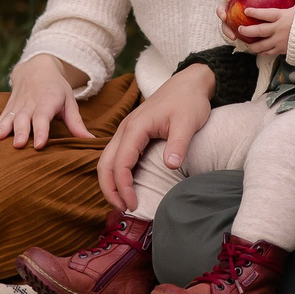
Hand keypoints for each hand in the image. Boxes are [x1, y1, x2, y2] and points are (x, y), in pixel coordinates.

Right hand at [0, 54, 90, 147]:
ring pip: (7, 120)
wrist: (36, 68)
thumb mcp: (69, 101)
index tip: (40, 144)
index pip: (43, 117)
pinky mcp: (6, 112)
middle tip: (18, 145)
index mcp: (47, 102)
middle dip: (20, 131)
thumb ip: (76, 123)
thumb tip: (91, 141)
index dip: (41, 130)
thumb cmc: (57, 89)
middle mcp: (29, 105)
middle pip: (23, 119)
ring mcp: (15, 108)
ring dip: (0, 131)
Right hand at [97, 64, 215, 212]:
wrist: (189, 83)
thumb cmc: (188, 101)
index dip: (124, 187)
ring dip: (110, 182)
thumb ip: (178, 143)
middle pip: (104, 164)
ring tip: (122, 202)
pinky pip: (116, 155)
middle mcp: (125, 129)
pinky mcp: (132, 133)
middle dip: (109, 189)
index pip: (120, 163)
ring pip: (106, 160)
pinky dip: (116, 173)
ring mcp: (127, 130)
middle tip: (123, 209)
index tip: (134, 205)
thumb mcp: (187, 122)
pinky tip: (127, 185)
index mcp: (135, 127)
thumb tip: (171, 165)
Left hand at [218, 0, 294, 57]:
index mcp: (283, 16)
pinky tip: (258, 51)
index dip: (254, 12)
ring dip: (252, 45)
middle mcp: (279, 30)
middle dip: (247, 30)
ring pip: (261, 45)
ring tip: (246, 44)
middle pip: (258, 31)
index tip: (246, 11)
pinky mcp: (283, 50)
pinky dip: (262, 52)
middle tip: (240, 29)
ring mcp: (280, 41)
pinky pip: (269, 53)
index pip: (264, 14)